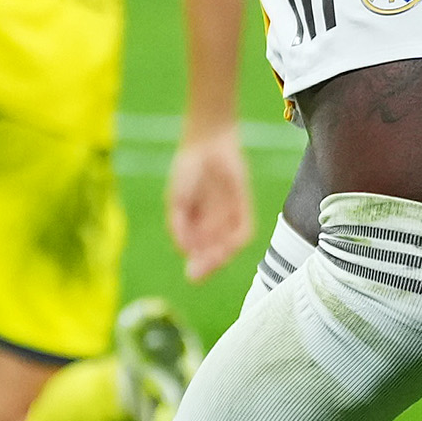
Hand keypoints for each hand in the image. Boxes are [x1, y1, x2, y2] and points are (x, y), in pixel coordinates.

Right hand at [167, 130, 256, 279]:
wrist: (207, 145)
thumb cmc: (187, 171)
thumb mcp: (177, 202)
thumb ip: (179, 227)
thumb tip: (185, 251)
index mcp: (196, 224)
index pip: (199, 252)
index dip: (197, 265)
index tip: (192, 274)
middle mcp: (214, 223)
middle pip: (214, 253)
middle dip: (208, 265)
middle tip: (200, 273)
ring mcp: (229, 216)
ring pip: (229, 245)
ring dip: (221, 256)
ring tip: (212, 260)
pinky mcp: (243, 207)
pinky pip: (244, 230)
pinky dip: (235, 240)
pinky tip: (227, 246)